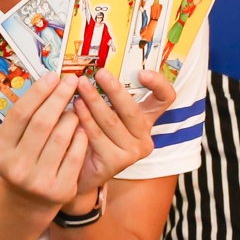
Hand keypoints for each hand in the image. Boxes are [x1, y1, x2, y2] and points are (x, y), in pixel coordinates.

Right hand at [0, 73, 87, 211]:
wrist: (28, 203)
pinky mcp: (60, 189)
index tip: (53, 75)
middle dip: (59, 97)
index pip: (20, 114)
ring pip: (62, 136)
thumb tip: (50, 82)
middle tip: (71, 81)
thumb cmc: (23, 162)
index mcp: (0, 152)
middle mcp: (17, 167)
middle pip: (42, 123)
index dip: (38, 92)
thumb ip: (26, 119)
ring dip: (72, 116)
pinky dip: (81, 136)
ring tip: (74, 109)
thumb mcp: (13, 144)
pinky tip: (82, 128)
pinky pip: (76, 153)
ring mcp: (39, 181)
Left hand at [68, 69, 176, 200]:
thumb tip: (97, 68)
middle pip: (132, 109)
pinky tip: (74, 108)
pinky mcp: (116, 163)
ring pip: (112, 121)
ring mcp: (132, 152)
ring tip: (80, 87)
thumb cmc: (89, 135)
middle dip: (114, 89)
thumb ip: (107, 95)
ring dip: (94, 101)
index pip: (165, 98)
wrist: (77, 171)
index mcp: (146, 120)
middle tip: (99, 73)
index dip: (159, 84)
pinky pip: (97, 136)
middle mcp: (144, 137)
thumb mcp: (104, 111)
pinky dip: (84, 119)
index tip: (142, 74)